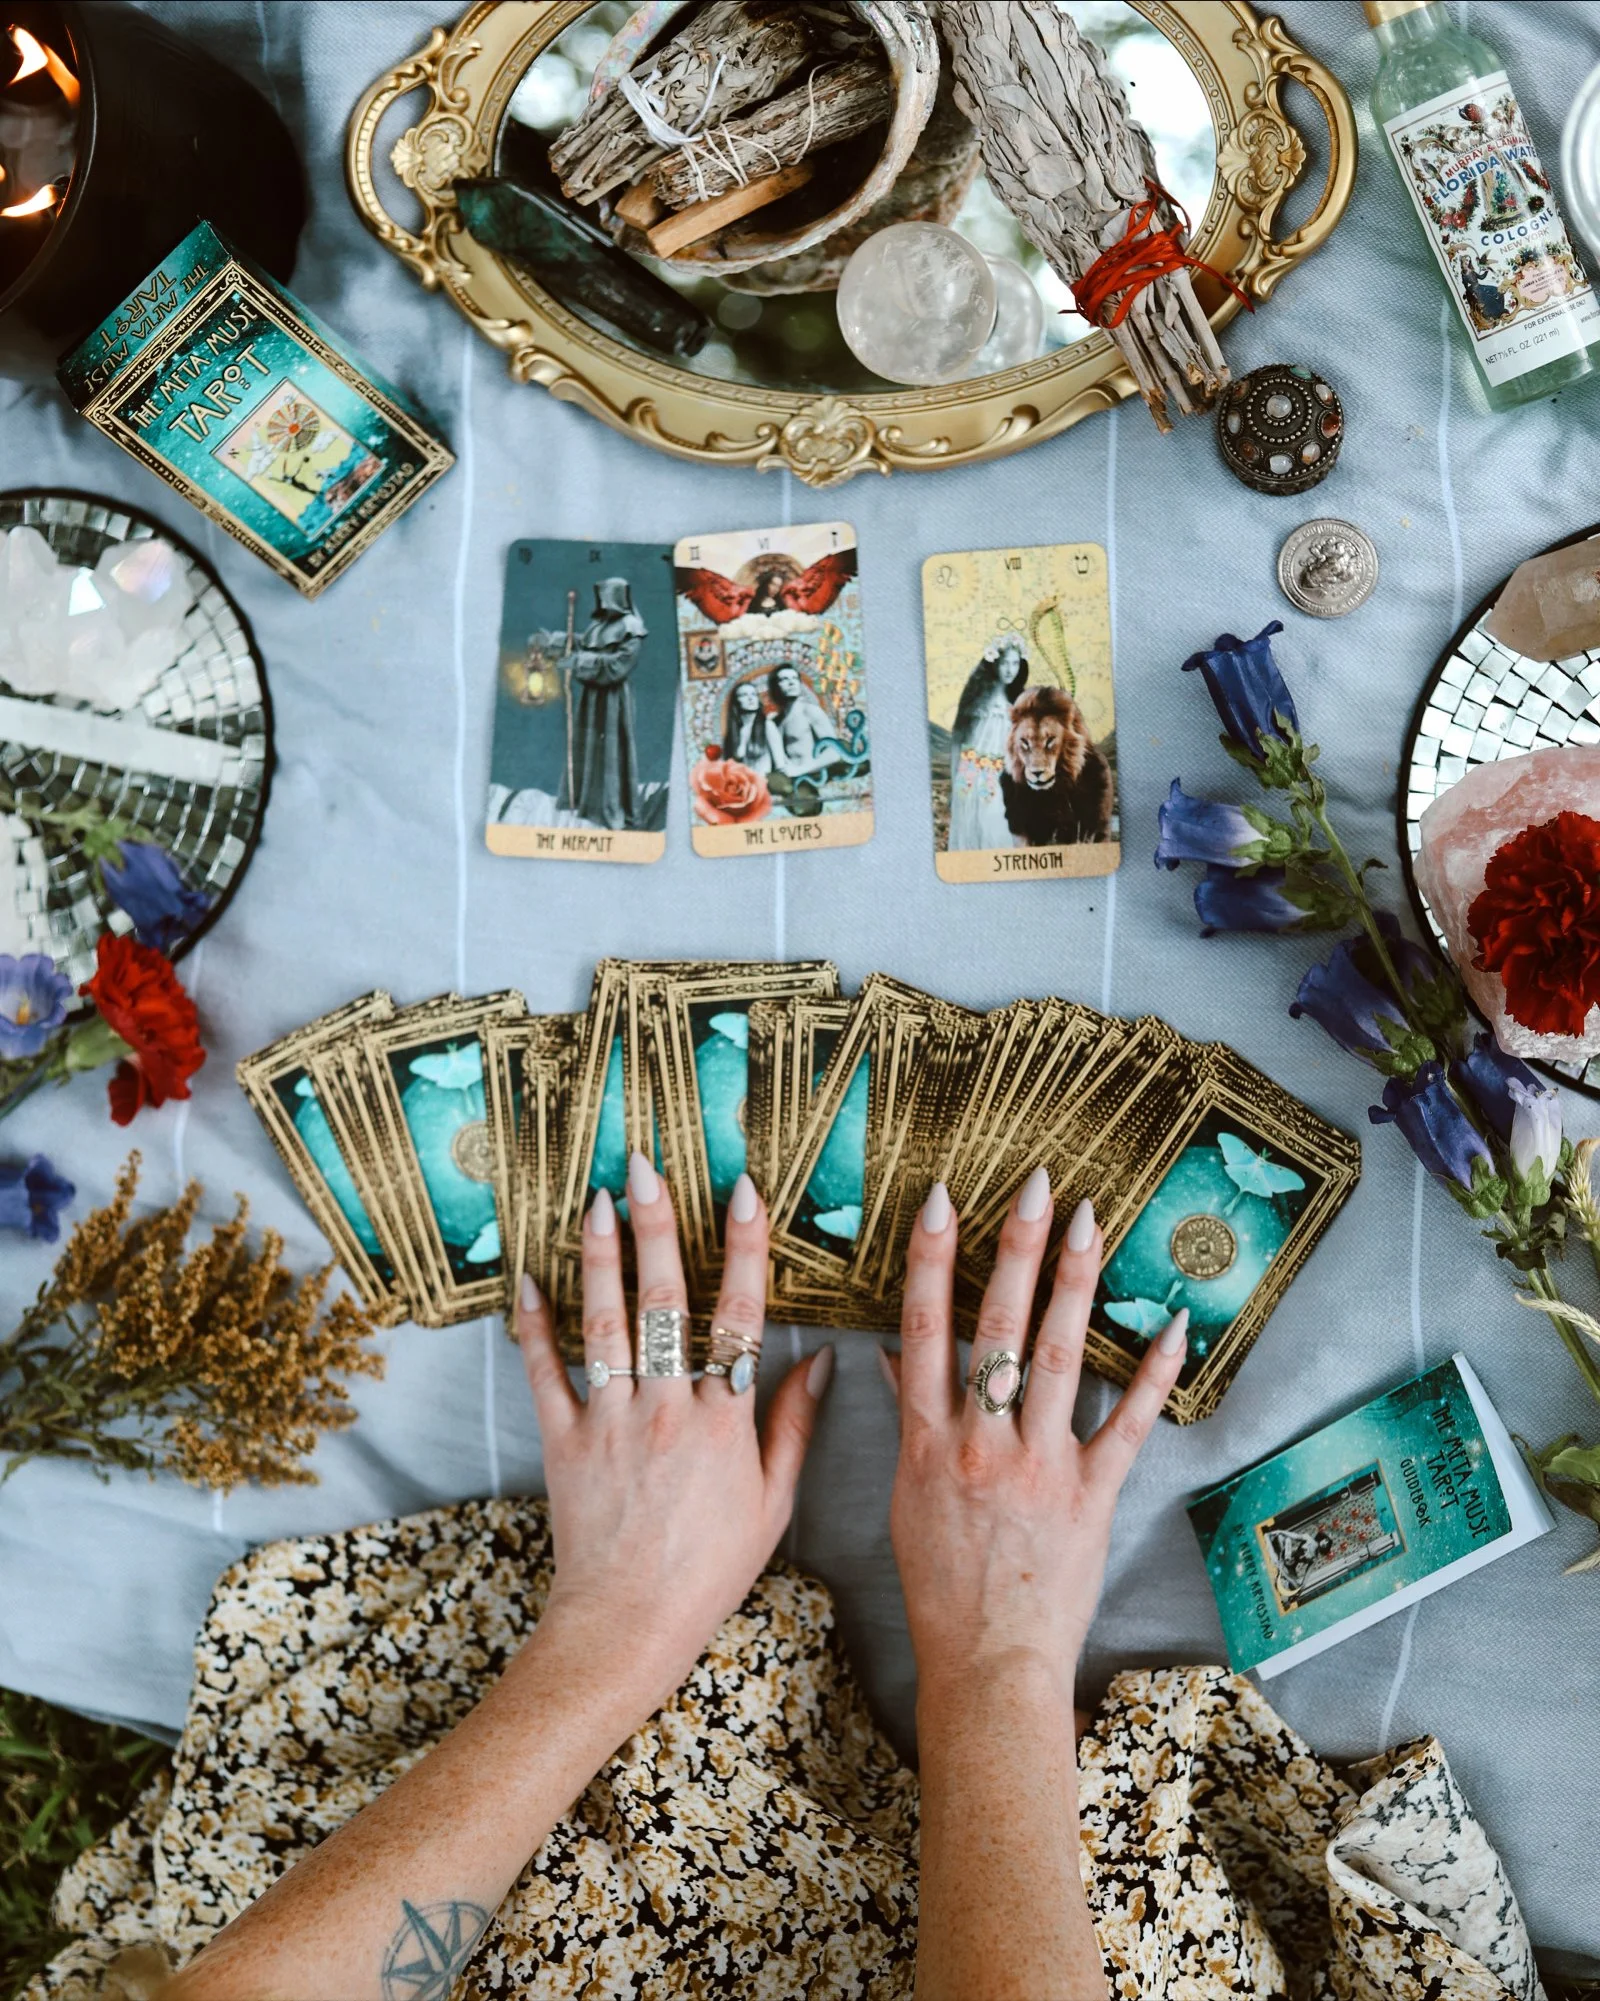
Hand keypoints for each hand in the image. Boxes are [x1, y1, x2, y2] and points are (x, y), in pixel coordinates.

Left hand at [516, 1153, 831, 1719]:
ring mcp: (610, 1422)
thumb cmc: (709, 1569)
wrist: (628, 1625)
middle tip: (645, 1166)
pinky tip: (531, 1278)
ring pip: (605, 1323)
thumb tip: (824, 1357)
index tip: (745, 1190)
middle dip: (656, 1226)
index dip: (745, 1247)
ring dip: (600, 1256)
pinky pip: (546, 1373)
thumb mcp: (772, 1502)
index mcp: (725, 1420)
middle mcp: (666, 1408)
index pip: (741, 1315)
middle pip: (664, 1300)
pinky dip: (535, 1326)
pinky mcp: (564, 1441)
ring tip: (596, 1199)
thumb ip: (794, 1424)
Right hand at [886, 1170, 1186, 1708]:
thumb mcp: (906, 1497)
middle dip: (1014, 1249)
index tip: (939, 1199)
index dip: (929, 1259)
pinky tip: (1170, 1324)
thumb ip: (909, 1419)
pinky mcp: (1091, 1496)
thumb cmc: (940, 1585)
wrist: (987, 1665)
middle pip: (996, 1327)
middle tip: (1035, 1185)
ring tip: (1090, 1220)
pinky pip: (1125, 1424)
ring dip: (1074, 1284)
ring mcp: (1039, 1466)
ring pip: (1057, 1357)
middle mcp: (980, 1443)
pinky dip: (1150, 1374)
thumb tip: (895, 1356)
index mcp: (927, 1441)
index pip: (923, 1329)